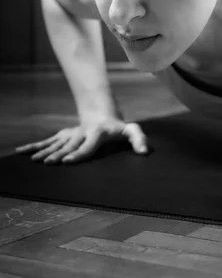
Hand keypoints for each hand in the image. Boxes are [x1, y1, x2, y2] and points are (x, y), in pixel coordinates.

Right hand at [15, 117, 148, 163]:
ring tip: (36, 161)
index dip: (79, 153)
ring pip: (56, 143)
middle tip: (50, 163)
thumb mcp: (132, 130)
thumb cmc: (119, 127)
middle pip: (69, 145)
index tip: (68, 161)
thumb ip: (139, 139)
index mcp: (98, 133)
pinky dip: (34, 147)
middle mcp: (82, 133)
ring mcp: (71, 134)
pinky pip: (47, 141)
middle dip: (59, 154)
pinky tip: (20, 153)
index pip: (88, 145)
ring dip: (45, 152)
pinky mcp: (63, 135)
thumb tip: (145, 152)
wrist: (103, 114)